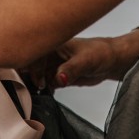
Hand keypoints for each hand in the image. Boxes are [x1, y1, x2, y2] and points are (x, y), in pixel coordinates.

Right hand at [21, 33, 138, 90]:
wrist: (111, 61)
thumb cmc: (100, 53)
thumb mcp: (86, 60)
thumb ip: (71, 70)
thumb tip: (59, 79)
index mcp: (53, 43)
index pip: (34, 53)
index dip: (32, 67)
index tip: (39, 81)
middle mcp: (50, 53)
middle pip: (30, 64)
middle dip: (27, 76)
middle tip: (30, 90)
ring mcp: (52, 65)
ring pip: (36, 75)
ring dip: (34, 85)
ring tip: (36, 95)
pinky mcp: (57, 75)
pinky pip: (45, 83)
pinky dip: (43, 90)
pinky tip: (47, 95)